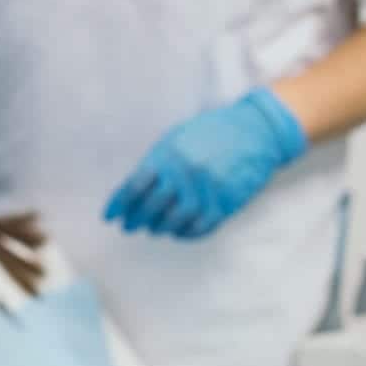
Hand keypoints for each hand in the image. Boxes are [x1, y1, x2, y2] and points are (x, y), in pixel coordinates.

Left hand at [103, 87, 307, 239]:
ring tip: (153, 228)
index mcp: (169, 154)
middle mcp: (186, 173)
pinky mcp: (227, 203)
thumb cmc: (211, 132)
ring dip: (159, 228)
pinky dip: (185, 234)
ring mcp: (207, 189)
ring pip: (174, 221)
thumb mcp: (177, 138)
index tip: (109, 216)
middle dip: (135, 220)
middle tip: (129, 226)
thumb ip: (156, 162)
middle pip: (150, 207)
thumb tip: (130, 190)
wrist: (256, 131)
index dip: (118, 205)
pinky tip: (178, 232)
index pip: (134, 186)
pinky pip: (200, 228)